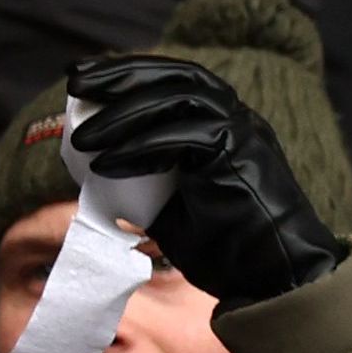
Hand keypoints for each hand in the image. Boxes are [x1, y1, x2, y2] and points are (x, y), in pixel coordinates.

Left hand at [64, 56, 345, 305]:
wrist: (275, 278)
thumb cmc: (229, 249)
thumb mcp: (173, 208)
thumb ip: (146, 185)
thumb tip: (99, 176)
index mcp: (226, 128)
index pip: (177, 82)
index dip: (130, 75)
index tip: (85, 82)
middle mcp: (238, 120)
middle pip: (177, 76)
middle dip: (121, 75)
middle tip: (76, 83)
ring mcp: (243, 132)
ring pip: (179, 98)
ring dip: (124, 112)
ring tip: (83, 136)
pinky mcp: (240, 151)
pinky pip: (182, 136)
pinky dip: (139, 148)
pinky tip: (106, 165)